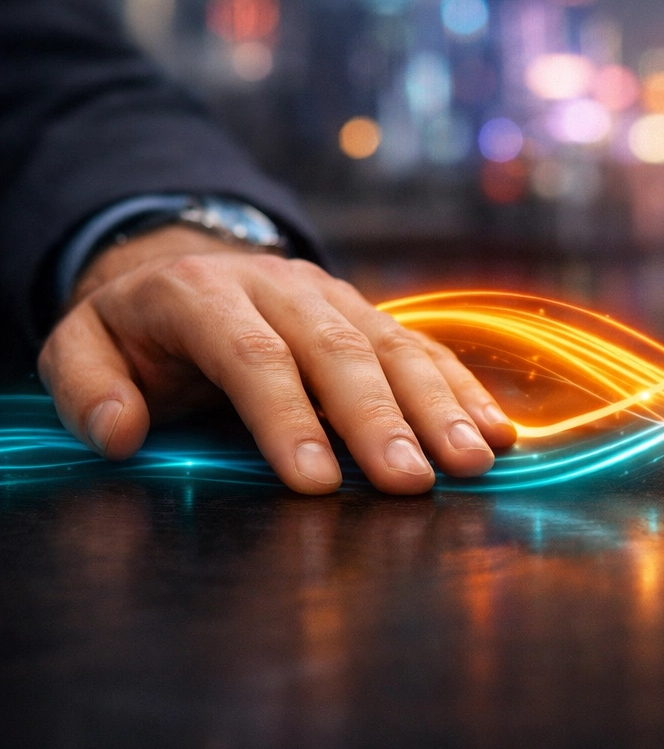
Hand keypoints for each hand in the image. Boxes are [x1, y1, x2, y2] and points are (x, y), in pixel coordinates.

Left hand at [38, 226, 516, 494]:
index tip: (316, 482)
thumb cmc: (139, 332)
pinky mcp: (373, 318)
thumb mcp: (80, 345)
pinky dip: (465, 392)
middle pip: (337, 351)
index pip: (251, 353)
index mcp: (203, 292)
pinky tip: (497, 434)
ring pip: (394, 348)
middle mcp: (282, 287)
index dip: (286, 417)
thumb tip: (120, 433)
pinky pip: (426, 351)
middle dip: (379, 419)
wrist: (187, 265)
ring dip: (439, 408)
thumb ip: (87, 387)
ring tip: (471, 462)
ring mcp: (337, 298)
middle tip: (411, 482)